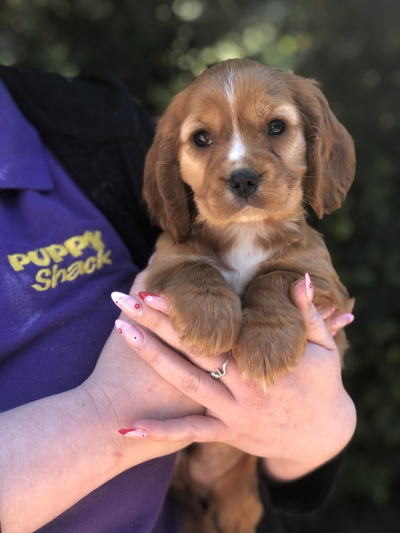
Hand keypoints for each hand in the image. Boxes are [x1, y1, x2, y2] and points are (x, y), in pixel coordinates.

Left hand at [115, 275, 355, 479]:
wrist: (322, 438)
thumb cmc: (323, 386)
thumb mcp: (324, 348)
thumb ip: (308, 313)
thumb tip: (301, 277)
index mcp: (260, 363)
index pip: (213, 331)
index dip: (183, 310)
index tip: (155, 290)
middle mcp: (241, 387)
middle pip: (190, 350)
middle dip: (156, 323)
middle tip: (125, 299)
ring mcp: (231, 413)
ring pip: (184, 383)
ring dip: (151, 357)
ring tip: (121, 330)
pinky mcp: (227, 434)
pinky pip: (190, 432)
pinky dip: (159, 432)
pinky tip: (127, 427)